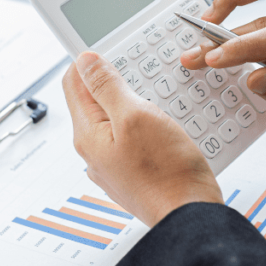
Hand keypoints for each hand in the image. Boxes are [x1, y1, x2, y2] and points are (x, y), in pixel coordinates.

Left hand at [62, 52, 222, 226]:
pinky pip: (133, 139)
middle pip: (95, 101)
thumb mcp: (136, 115)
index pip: (73, 83)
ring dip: (134, 103)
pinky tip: (166, 125)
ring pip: (116, 120)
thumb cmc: (167, 172)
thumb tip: (85, 61)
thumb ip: (107, 86)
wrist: (191, 217)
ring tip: (157, 99)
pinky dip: (147, 126)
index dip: (89, 61)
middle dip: (116, 82)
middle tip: (141, 72)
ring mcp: (113, 164)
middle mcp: (94, 151)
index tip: (111, 49)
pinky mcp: (133, 173)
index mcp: (87, 134)